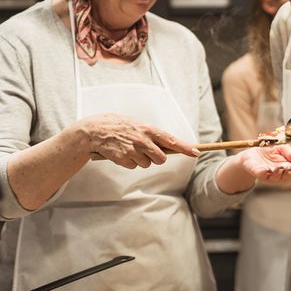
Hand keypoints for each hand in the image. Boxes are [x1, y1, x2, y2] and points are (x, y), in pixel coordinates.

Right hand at [76, 113, 197, 168]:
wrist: (95, 131)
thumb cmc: (118, 126)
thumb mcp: (136, 124)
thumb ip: (151, 134)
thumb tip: (168, 144)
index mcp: (148, 129)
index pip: (171, 140)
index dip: (185, 147)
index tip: (196, 152)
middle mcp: (142, 140)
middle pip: (161, 159)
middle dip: (156, 158)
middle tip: (146, 151)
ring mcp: (133, 150)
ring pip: (146, 164)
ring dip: (140, 160)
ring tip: (129, 148)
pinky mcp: (123, 159)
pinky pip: (133, 166)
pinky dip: (129, 162)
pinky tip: (121, 152)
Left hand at [235, 144, 290, 182]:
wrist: (253, 149)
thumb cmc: (270, 150)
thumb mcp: (284, 148)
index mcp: (288, 167)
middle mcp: (279, 173)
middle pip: (287, 177)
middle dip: (289, 173)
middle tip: (289, 167)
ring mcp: (268, 173)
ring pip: (275, 177)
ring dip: (278, 173)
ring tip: (279, 167)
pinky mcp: (257, 171)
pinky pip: (261, 174)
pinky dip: (264, 173)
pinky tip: (267, 170)